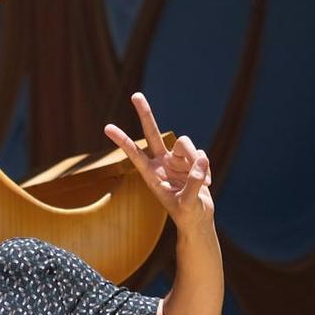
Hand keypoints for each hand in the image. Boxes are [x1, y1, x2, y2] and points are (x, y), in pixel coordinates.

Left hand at [105, 92, 213, 227]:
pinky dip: (206, 168)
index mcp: (152, 175)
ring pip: (186, 144)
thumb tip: (200, 158)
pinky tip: (206, 183)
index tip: (107, 128)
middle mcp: (162, 163)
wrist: (198, 219)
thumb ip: (194, 182)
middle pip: (152, 133)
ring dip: (196, 160)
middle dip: (145, 113)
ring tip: (204, 183)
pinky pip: (201, 154)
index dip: (122, 141)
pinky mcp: (191, 160)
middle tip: (135, 95)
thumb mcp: (189, 203)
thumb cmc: (188, 215)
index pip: (135, 154)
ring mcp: (176, 160)